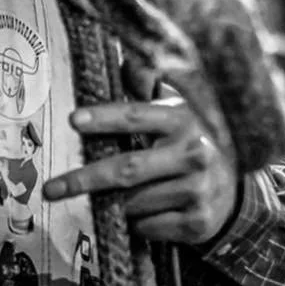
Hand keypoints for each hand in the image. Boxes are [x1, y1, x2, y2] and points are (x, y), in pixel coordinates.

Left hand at [43, 97, 240, 246]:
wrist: (233, 191)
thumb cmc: (191, 144)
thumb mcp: (177, 111)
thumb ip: (149, 86)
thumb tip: (127, 58)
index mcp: (183, 120)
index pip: (136, 116)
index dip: (104, 118)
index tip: (73, 121)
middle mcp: (194, 153)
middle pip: (127, 169)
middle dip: (85, 180)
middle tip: (51, 189)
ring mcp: (198, 190)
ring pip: (134, 203)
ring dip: (114, 205)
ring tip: (111, 201)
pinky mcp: (197, 222)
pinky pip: (147, 227)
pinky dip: (136, 224)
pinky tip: (143, 215)